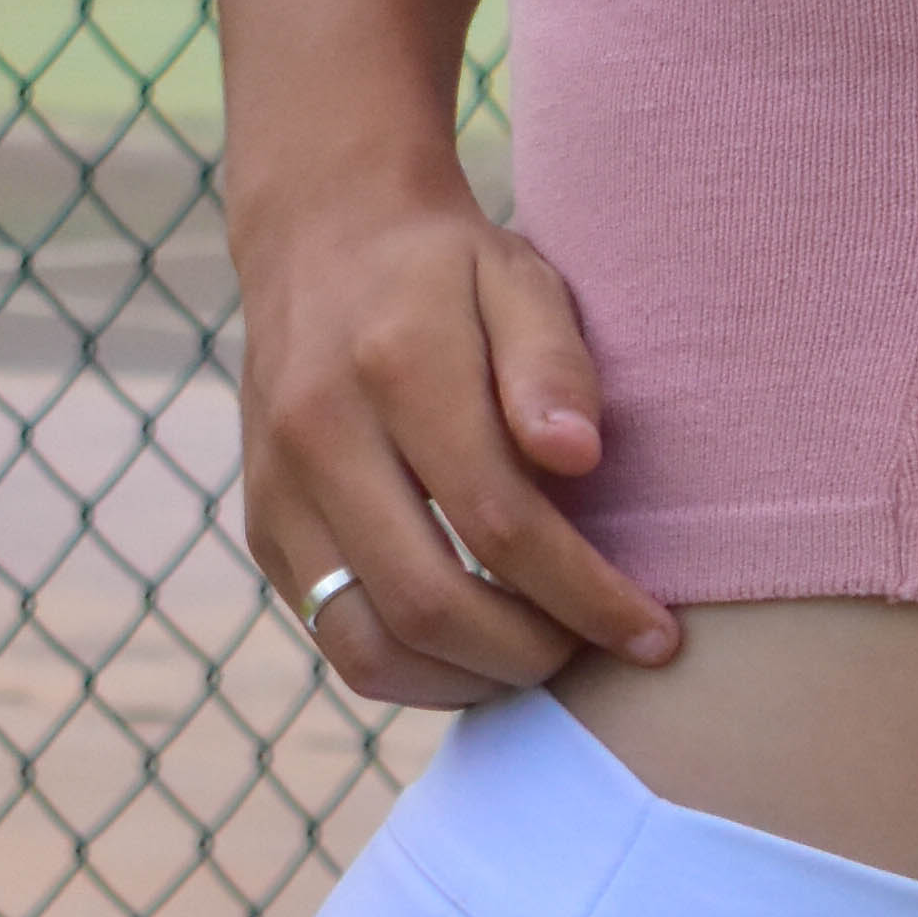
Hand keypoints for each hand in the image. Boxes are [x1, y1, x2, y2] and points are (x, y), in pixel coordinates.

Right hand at [235, 169, 677, 708]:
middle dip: (530, 652)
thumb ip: (554, 365)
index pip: (501, 522)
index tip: (655, 635)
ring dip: (467, 681)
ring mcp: (277, 489)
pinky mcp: (262, 527)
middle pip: (429, 601)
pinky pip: (334, 636)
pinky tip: (476, 649)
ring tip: (539, 659)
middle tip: (596, 652)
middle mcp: (320, 434)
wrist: (322, 235)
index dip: (585, 596)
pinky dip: (413, 669)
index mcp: (397, 366)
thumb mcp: (522, 280)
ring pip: (366, 645)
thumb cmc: (449, 269)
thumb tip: (578, 458)